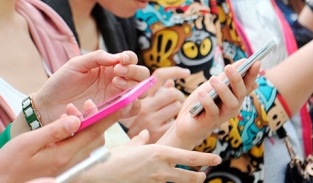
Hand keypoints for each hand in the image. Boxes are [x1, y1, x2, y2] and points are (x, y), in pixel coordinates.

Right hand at [0, 104, 126, 182]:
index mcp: (63, 154)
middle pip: (93, 137)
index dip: (108, 117)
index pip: (92, 133)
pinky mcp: (60, 164)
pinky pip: (76, 146)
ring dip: (83, 124)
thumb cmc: (9, 165)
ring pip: (85, 141)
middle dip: (94, 118)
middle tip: (84, 103)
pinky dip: (75, 132)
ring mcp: (65, 164)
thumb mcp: (28, 144)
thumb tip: (76, 119)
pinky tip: (64, 124)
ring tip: (69, 111)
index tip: (121, 104)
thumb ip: (54, 131)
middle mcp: (68, 161)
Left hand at [33, 51, 149, 124]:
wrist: (47, 106)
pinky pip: (130, 111)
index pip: (129, 60)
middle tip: (118, 72)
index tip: (121, 60)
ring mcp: (115, 99)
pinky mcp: (112, 114)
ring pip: (139, 94)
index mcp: (109, 68)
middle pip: (140, 76)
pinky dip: (132, 105)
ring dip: (134, 87)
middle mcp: (115, 82)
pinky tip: (120, 101)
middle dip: (134, 72)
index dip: (130, 58)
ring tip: (115, 84)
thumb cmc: (60, 83)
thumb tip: (117, 58)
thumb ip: (97, 58)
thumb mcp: (76, 65)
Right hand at [77, 130, 220, 182]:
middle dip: (198, 175)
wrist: (97, 175)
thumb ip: (140, 141)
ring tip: (196, 180)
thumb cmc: (110, 158)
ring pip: (176, 182)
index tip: (216, 158)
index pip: (188, 156)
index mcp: (159, 152)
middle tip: (206, 175)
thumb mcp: (128, 146)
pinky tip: (165, 182)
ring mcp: (153, 181)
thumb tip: (145, 135)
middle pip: (186, 175)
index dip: (204, 158)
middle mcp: (159, 168)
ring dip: (186, 181)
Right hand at [120, 67, 188, 142]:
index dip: (174, 71)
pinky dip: (175, 122)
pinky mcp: (157, 132)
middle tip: (179, 102)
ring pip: (177, 106)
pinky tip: (171, 124)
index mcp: (140, 95)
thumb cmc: (135, 122)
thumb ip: (156, 93)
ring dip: (178, 110)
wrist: (125, 147)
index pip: (159, 76)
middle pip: (173, 93)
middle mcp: (145, 105)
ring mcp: (151, 119)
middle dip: (179, 96)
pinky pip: (175, 122)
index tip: (186, 72)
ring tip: (173, 114)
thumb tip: (172, 83)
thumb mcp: (140, 104)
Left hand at [158, 60, 259, 150]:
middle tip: (228, 67)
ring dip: (222, 90)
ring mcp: (223, 115)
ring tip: (212, 79)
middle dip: (236, 79)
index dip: (253, 74)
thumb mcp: (213, 85)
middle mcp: (232, 107)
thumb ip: (227, 76)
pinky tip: (201, 94)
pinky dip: (208, 102)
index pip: (247, 84)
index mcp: (235, 96)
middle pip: (241, 93)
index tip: (256, 62)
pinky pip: (213, 112)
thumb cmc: (202, 102)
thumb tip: (244, 61)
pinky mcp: (211, 122)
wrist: (186, 122)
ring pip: (231, 103)